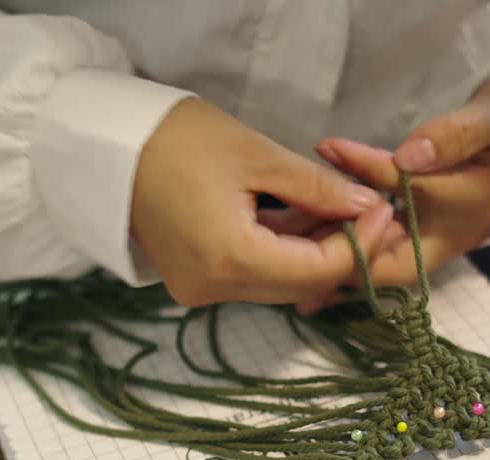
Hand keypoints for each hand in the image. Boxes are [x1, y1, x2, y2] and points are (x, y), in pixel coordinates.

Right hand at [131, 98, 391, 306]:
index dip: (359, 243)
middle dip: (341, 252)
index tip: (383, 209)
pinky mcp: (192, 281)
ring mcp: (199, 290)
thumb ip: (316, 187)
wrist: (106, 146)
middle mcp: (214, 288)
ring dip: (312, 253)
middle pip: (300, 285)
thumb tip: (364, 205)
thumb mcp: (256, 155)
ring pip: (278, 284)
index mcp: (230, 258)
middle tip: (369, 210)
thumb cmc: (176, 139)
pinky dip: (280, 254)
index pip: (318, 270)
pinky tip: (299, 219)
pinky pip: (251, 277)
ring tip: (337, 209)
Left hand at [306, 69, 489, 309]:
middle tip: (293, 264)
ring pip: (377, 260)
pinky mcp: (415, 237)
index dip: (370, 172)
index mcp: (471, 205)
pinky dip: (340, 250)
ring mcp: (430, 239)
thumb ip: (458, 134)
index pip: (410, 191)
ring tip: (283, 259)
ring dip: (334, 260)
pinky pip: (374, 251)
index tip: (328, 146)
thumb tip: (410, 156)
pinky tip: (298, 250)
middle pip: (390, 261)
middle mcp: (448, 234)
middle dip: (343, 261)